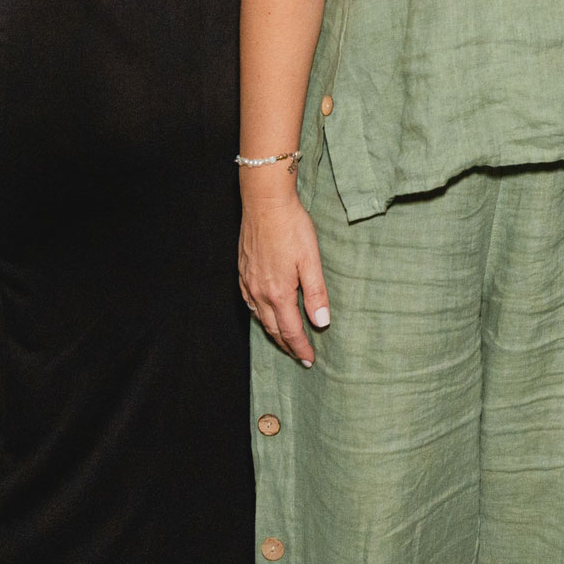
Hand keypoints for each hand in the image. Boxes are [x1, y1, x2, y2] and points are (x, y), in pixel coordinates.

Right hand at [239, 187, 329, 366]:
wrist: (265, 203)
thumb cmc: (291, 228)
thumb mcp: (311, 260)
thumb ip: (315, 293)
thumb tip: (320, 323)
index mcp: (278, 293)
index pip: (291, 330)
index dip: (301, 348)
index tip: (310, 360)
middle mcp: (259, 292)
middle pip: (273, 328)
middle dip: (287, 345)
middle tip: (299, 357)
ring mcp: (248, 282)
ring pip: (259, 317)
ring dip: (272, 332)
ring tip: (284, 341)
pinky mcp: (243, 271)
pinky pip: (250, 302)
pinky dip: (259, 315)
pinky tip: (263, 313)